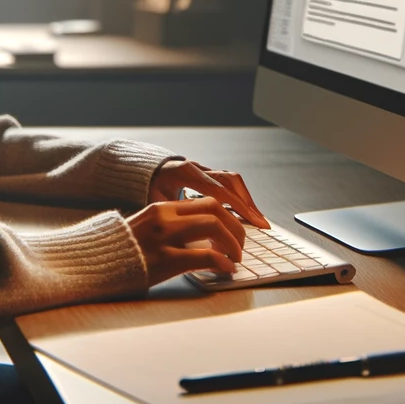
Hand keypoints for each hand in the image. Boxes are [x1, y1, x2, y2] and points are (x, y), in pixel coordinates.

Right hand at [125, 197, 246, 285]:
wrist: (93, 264)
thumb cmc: (122, 252)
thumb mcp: (147, 230)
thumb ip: (172, 228)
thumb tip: (204, 239)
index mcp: (161, 208)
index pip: (206, 201)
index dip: (228, 215)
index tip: (236, 230)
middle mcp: (164, 217)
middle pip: (215, 209)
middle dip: (236, 226)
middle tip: (242, 244)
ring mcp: (164, 237)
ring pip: (214, 226)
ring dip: (233, 242)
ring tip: (237, 257)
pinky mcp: (164, 260)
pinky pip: (206, 256)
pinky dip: (223, 262)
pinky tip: (227, 270)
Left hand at [149, 159, 269, 228]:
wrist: (143, 168)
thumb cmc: (147, 187)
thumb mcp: (155, 201)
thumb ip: (172, 214)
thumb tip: (189, 236)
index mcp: (186, 173)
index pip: (219, 190)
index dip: (238, 206)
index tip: (254, 221)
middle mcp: (198, 167)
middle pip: (231, 181)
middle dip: (248, 203)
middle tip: (261, 224)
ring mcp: (204, 168)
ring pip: (232, 179)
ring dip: (246, 199)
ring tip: (257, 219)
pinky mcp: (207, 172)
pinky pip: (228, 181)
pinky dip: (239, 196)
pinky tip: (245, 211)